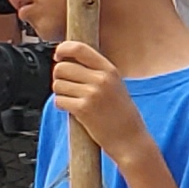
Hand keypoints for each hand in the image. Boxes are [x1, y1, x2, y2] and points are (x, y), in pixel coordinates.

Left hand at [50, 41, 149, 162]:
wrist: (130, 139)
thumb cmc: (122, 115)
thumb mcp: (116, 85)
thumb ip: (96, 71)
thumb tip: (68, 61)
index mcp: (109, 70)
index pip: (79, 48)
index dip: (63, 49)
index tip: (59, 56)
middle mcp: (101, 79)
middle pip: (62, 67)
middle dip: (59, 77)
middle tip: (67, 86)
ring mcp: (92, 94)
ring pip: (58, 85)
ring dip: (60, 92)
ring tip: (73, 100)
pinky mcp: (83, 109)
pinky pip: (59, 100)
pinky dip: (62, 105)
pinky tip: (73, 110)